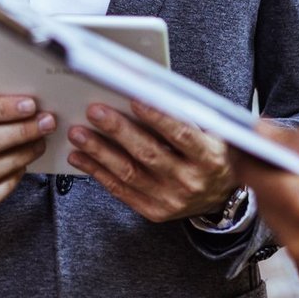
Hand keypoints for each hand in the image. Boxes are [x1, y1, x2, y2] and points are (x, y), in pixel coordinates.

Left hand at [67, 100, 236, 222]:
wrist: (220, 195)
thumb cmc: (212, 152)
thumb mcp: (212, 130)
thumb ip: (186, 112)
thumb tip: (149, 86)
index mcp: (209, 157)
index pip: (181, 135)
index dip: (157, 116)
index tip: (134, 97)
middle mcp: (190, 181)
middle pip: (148, 153)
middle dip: (118, 130)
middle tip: (94, 111)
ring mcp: (171, 200)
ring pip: (129, 173)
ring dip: (99, 152)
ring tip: (78, 134)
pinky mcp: (154, 211)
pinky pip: (121, 191)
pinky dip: (97, 172)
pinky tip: (80, 157)